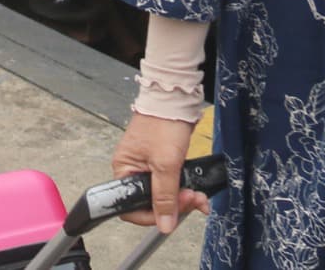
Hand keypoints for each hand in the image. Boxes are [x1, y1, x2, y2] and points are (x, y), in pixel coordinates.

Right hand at [112, 111, 209, 234]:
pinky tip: (197, 191)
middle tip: (192, 199)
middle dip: (174, 205)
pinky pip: (173, 184)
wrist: (176, 99)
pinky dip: (185, 189)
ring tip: (199, 196)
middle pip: (151, 202)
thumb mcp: (165, 164)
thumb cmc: (163, 123)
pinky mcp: (163, 162)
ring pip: (165, 194)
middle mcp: (134, 170)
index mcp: (124, 170)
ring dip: (184, 198)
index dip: (152, 215)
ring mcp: (149, 166)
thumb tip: (164, 225)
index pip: (131, 206)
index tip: (170, 215)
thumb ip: (165, 197)